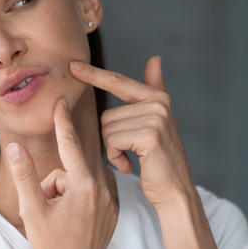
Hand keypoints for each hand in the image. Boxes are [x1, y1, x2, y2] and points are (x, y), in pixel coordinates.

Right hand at [6, 98, 117, 248]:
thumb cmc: (51, 248)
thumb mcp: (31, 210)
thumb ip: (24, 175)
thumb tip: (14, 146)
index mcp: (84, 185)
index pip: (70, 144)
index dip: (62, 122)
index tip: (61, 100)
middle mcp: (103, 189)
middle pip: (70, 168)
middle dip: (54, 182)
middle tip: (47, 206)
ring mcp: (111, 200)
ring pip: (80, 180)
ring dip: (65, 192)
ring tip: (58, 218)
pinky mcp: (114, 210)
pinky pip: (92, 192)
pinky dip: (79, 200)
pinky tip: (73, 222)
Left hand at [69, 56, 196, 208]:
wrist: (176, 191)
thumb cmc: (161, 159)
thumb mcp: (157, 121)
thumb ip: (153, 89)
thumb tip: (154, 58)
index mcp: (158, 97)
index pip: (119, 81)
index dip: (94, 74)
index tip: (72, 66)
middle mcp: (159, 103)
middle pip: (107, 114)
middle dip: (111, 138)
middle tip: (131, 153)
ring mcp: (156, 118)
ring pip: (107, 129)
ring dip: (113, 150)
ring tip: (132, 159)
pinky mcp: (149, 136)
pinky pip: (112, 141)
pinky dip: (115, 158)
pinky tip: (129, 166)